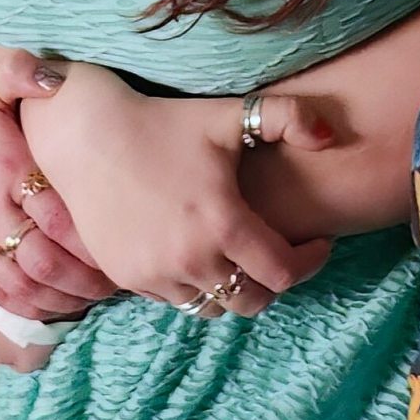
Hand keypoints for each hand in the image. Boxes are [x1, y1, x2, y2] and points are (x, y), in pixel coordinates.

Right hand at [0, 51, 117, 317]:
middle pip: (45, 260)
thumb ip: (22, 74)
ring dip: (58, 297)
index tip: (123, 243)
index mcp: (10, 171)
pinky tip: (50, 310)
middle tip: (120, 281)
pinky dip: (23, 306)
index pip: (59, 217)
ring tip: (93, 299)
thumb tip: (54, 76)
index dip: (93, 237)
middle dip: (85, 277)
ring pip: (20, 284)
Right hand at [18, 65, 336, 316]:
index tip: (318, 243)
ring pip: (210, 306)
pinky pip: (171, 299)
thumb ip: (289, 115)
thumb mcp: (230, 113)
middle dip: (274, 283)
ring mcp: (153, 273)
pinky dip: (192, 285)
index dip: (310, 262)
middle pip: (250, 301)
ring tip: (240, 257)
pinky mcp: (124, 277)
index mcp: (222, 223)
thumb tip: (332, 134)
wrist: (87, 134)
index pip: (283, 272)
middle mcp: (189, 258)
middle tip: (281, 255)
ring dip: (231, 288)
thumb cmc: (164, 121)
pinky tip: (199, 254)